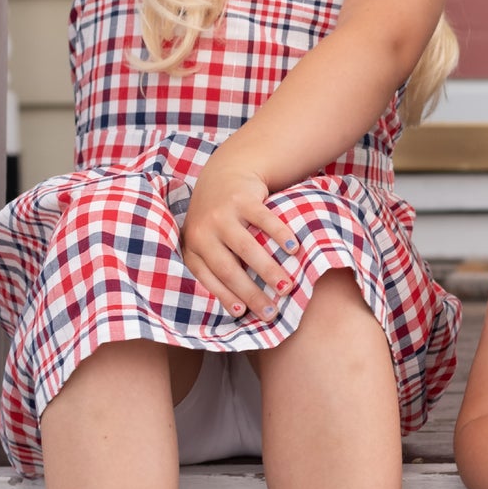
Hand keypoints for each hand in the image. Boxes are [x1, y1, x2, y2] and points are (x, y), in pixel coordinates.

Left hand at [180, 155, 297, 319]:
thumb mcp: (206, 240)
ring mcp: (222, 214)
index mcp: (193, 246)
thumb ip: (214, 265)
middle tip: (271, 311)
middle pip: (228, 269)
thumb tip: (238, 309)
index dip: (225, 297)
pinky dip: (280, 235)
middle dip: (251, 293)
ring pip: (246, 248)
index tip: (243, 314)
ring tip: (286, 286)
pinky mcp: (242, 198)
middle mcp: (203, 231)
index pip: (208, 278)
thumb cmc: (218, 219)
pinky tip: (294, 249)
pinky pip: (264, 220)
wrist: (223, 174)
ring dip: (268, 269)